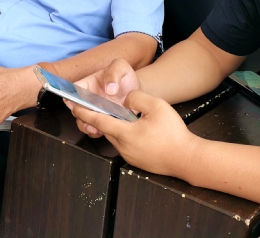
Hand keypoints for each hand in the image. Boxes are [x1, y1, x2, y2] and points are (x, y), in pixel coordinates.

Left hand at [68, 90, 198, 177]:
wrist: (187, 159)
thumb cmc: (173, 133)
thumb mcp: (157, 106)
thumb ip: (137, 98)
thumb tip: (127, 99)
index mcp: (125, 133)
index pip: (98, 121)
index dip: (84, 112)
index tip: (73, 106)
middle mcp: (123, 147)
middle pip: (106, 129)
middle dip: (99, 117)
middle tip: (95, 106)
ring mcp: (129, 156)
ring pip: (116, 137)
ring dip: (115, 126)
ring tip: (123, 115)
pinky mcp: (137, 161)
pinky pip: (125, 144)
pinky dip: (125, 134)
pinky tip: (137, 129)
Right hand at [72, 59, 140, 136]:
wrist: (137, 90)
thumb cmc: (126, 77)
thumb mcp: (121, 67)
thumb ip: (114, 73)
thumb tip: (109, 88)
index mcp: (88, 84)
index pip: (73, 89)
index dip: (70, 96)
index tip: (74, 103)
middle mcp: (88, 98)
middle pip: (75, 108)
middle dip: (79, 115)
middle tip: (87, 118)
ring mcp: (95, 111)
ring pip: (82, 120)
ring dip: (86, 126)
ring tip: (95, 128)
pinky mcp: (102, 121)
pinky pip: (94, 128)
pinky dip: (95, 132)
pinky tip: (102, 131)